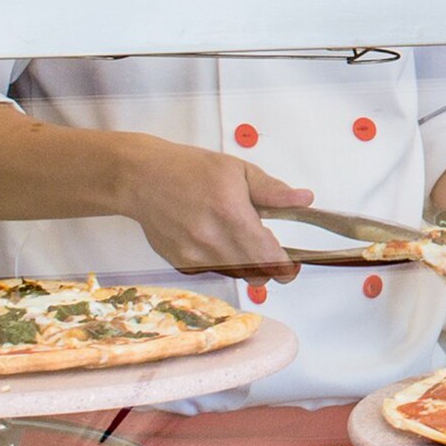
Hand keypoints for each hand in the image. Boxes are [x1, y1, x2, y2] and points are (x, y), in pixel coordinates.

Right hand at [112, 135, 312, 278]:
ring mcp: (194, 255)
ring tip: (240, 238)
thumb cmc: (188, 170)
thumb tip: (305, 199)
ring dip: (247, 265)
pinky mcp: (181, 263)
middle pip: (255, 274)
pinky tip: (216, 239)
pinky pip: (213, 271)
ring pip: (235, 275)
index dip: (286, 266)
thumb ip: (273, 191)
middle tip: (272, 252)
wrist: (141, 178)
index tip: (293, 264)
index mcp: (231, 214)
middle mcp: (211, 240)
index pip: (269, 257)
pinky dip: (223, 262)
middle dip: (270, 268)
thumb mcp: (237, 171)